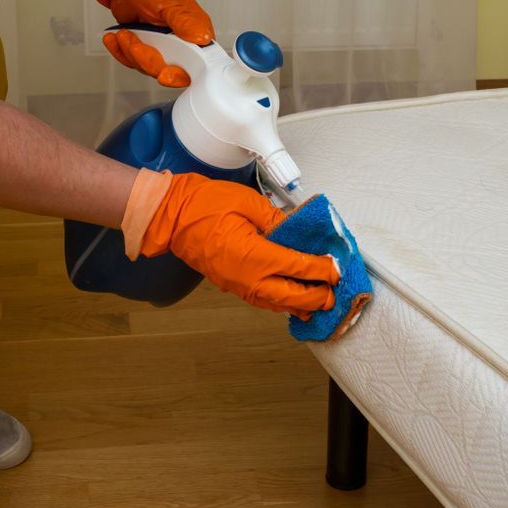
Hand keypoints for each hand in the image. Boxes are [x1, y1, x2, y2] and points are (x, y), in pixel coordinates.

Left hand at [87, 0, 213, 87]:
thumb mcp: (170, 1)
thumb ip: (185, 21)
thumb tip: (202, 37)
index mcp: (195, 32)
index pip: (197, 64)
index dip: (181, 73)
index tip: (166, 73)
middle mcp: (181, 44)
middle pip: (170, 72)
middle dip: (149, 61)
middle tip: (137, 46)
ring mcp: (162, 49)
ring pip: (148, 68)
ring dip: (132, 52)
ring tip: (125, 33)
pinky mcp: (144, 50)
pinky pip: (132, 61)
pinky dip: (120, 51)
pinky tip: (114, 39)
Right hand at [122, 170, 338, 319]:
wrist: (170, 216)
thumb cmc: (204, 205)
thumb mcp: (248, 203)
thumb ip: (277, 219)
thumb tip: (297, 229)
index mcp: (255, 256)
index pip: (299, 267)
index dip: (322, 270)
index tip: (337, 269)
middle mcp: (248, 278)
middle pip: (292, 296)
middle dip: (316, 297)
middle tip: (334, 294)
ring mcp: (238, 285)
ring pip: (276, 304)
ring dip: (299, 305)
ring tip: (318, 303)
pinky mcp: (231, 285)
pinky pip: (261, 300)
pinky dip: (279, 303)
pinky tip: (289, 300)